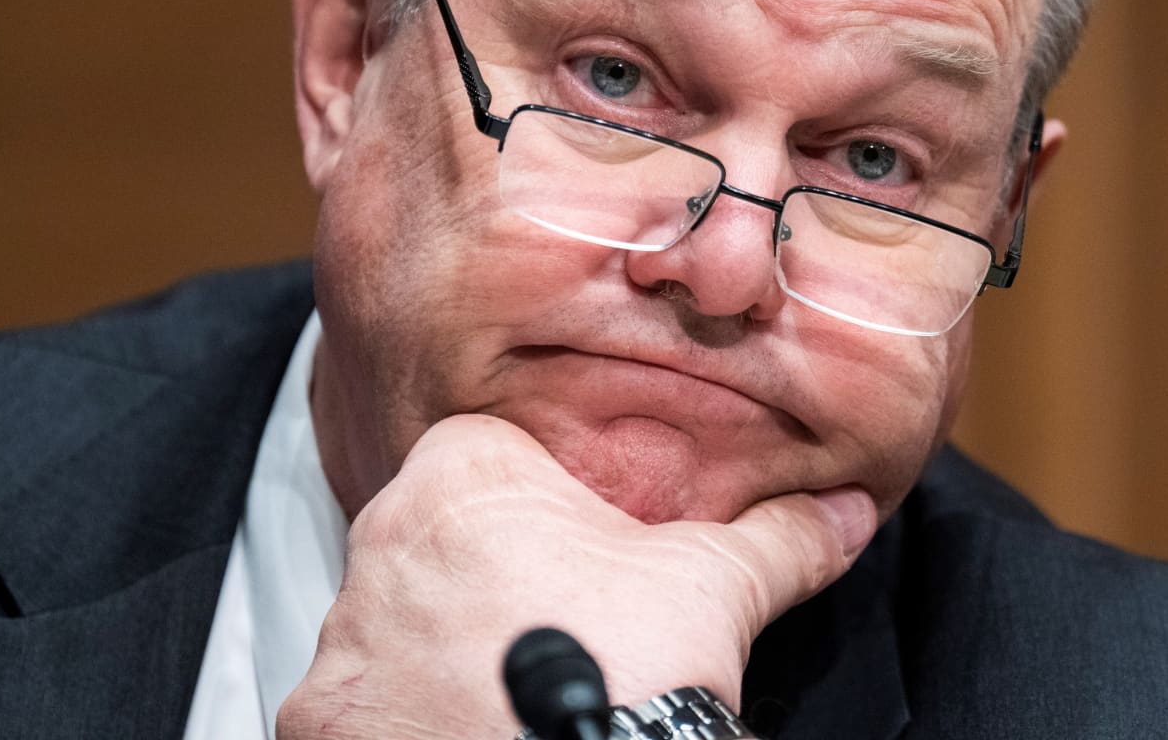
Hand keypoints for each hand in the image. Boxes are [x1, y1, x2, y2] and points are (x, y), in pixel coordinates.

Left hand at [276, 413, 876, 739]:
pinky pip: (359, 701)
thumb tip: (844, 511)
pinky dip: (402, 716)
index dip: (544, 503)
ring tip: (513, 689)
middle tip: (559, 624)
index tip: (580, 552)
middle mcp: (383, 540)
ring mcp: (345, 634)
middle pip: (438, 536)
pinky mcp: (323, 717)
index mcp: (464, 474)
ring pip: (394, 619)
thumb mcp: (718, 587)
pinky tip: (464, 731)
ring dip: (441, 646)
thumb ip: (778, 537)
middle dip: (489, 575)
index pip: (493, 455)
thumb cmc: (632, 668)